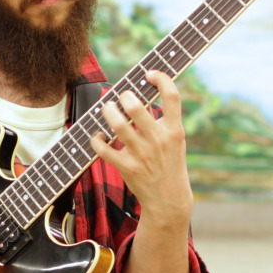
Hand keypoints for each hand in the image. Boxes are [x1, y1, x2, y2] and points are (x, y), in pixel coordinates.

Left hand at [90, 71, 192, 228]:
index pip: (172, 96)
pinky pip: (104, 149)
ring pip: (118, 126)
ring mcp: (142, 154)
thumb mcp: (175, 141)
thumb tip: (145, 95)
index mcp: (174, 130)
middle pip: (137, 108)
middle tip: (122, 96)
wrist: (169, 199)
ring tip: (107, 109)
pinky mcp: (127, 167)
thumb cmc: (170, 164)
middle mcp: (158, 140)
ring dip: (108, 112)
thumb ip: (165, 120)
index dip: (161, 79)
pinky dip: (96, 139)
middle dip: (125, 96)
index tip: (150, 74)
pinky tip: (98, 135)